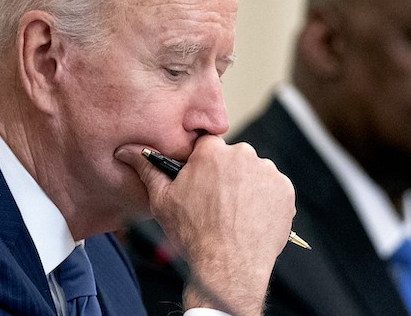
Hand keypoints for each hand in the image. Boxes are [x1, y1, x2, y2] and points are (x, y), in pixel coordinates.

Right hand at [116, 135, 295, 315]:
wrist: (228, 266)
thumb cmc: (193, 234)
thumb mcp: (162, 200)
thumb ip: (147, 169)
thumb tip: (126, 151)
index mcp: (211, 152)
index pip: (207, 145)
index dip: (203, 164)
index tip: (202, 181)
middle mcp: (242, 155)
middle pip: (232, 158)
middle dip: (226, 175)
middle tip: (217, 203)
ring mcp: (267, 172)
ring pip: (254, 172)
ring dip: (247, 187)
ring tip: (235, 214)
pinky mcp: (285, 190)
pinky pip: (273, 188)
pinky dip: (265, 200)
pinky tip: (251, 218)